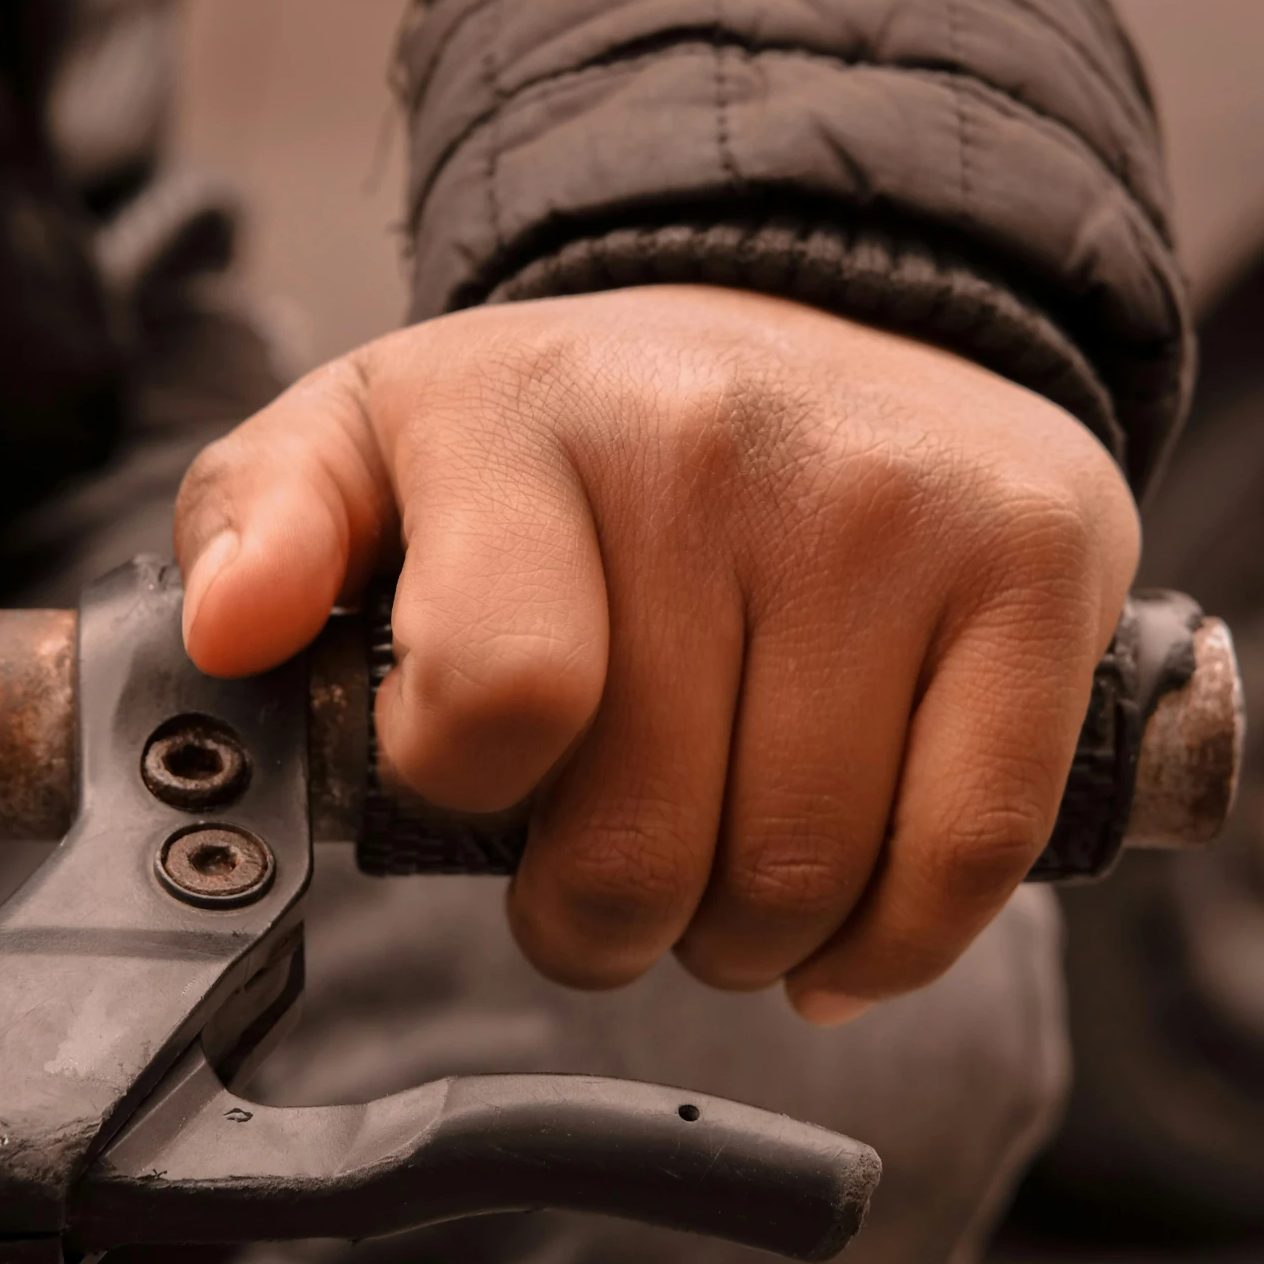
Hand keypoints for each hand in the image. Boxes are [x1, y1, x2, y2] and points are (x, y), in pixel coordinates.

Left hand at [174, 287, 1138, 1016]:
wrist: (813, 319)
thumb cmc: (574, 439)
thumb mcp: (374, 443)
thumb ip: (263, 527)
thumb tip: (232, 628)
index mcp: (520, 414)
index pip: (495, 700)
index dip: (475, 797)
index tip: (486, 773)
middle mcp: (714, 440)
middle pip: (646, 845)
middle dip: (599, 915)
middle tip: (603, 868)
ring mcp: (889, 500)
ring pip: (800, 877)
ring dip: (737, 939)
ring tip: (715, 868)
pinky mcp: (1031, 560)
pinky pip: (968, 855)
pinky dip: (891, 944)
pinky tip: (838, 926)